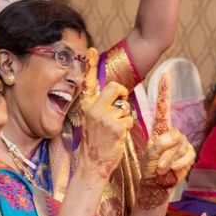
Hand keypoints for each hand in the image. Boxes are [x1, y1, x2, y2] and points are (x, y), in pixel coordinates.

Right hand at [77, 48, 132, 178]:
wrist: (92, 165)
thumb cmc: (95, 145)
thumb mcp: (93, 122)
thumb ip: (100, 107)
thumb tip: (114, 95)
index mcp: (86, 105)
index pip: (89, 81)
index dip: (91, 65)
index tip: (92, 50)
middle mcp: (93, 108)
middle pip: (115, 87)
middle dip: (123, 93)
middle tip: (121, 105)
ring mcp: (104, 116)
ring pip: (124, 105)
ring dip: (124, 117)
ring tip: (115, 130)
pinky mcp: (115, 125)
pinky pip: (128, 119)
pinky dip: (127, 128)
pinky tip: (118, 137)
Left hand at [142, 73, 194, 188]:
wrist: (156, 183)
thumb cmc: (150, 167)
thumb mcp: (149, 154)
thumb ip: (159, 145)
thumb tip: (174, 139)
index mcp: (161, 128)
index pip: (163, 107)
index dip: (165, 91)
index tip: (165, 75)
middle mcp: (173, 133)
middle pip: (173, 135)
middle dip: (163, 151)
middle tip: (157, 163)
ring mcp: (183, 143)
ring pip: (178, 147)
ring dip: (167, 161)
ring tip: (161, 168)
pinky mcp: (190, 154)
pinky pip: (186, 156)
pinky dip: (177, 164)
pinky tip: (171, 169)